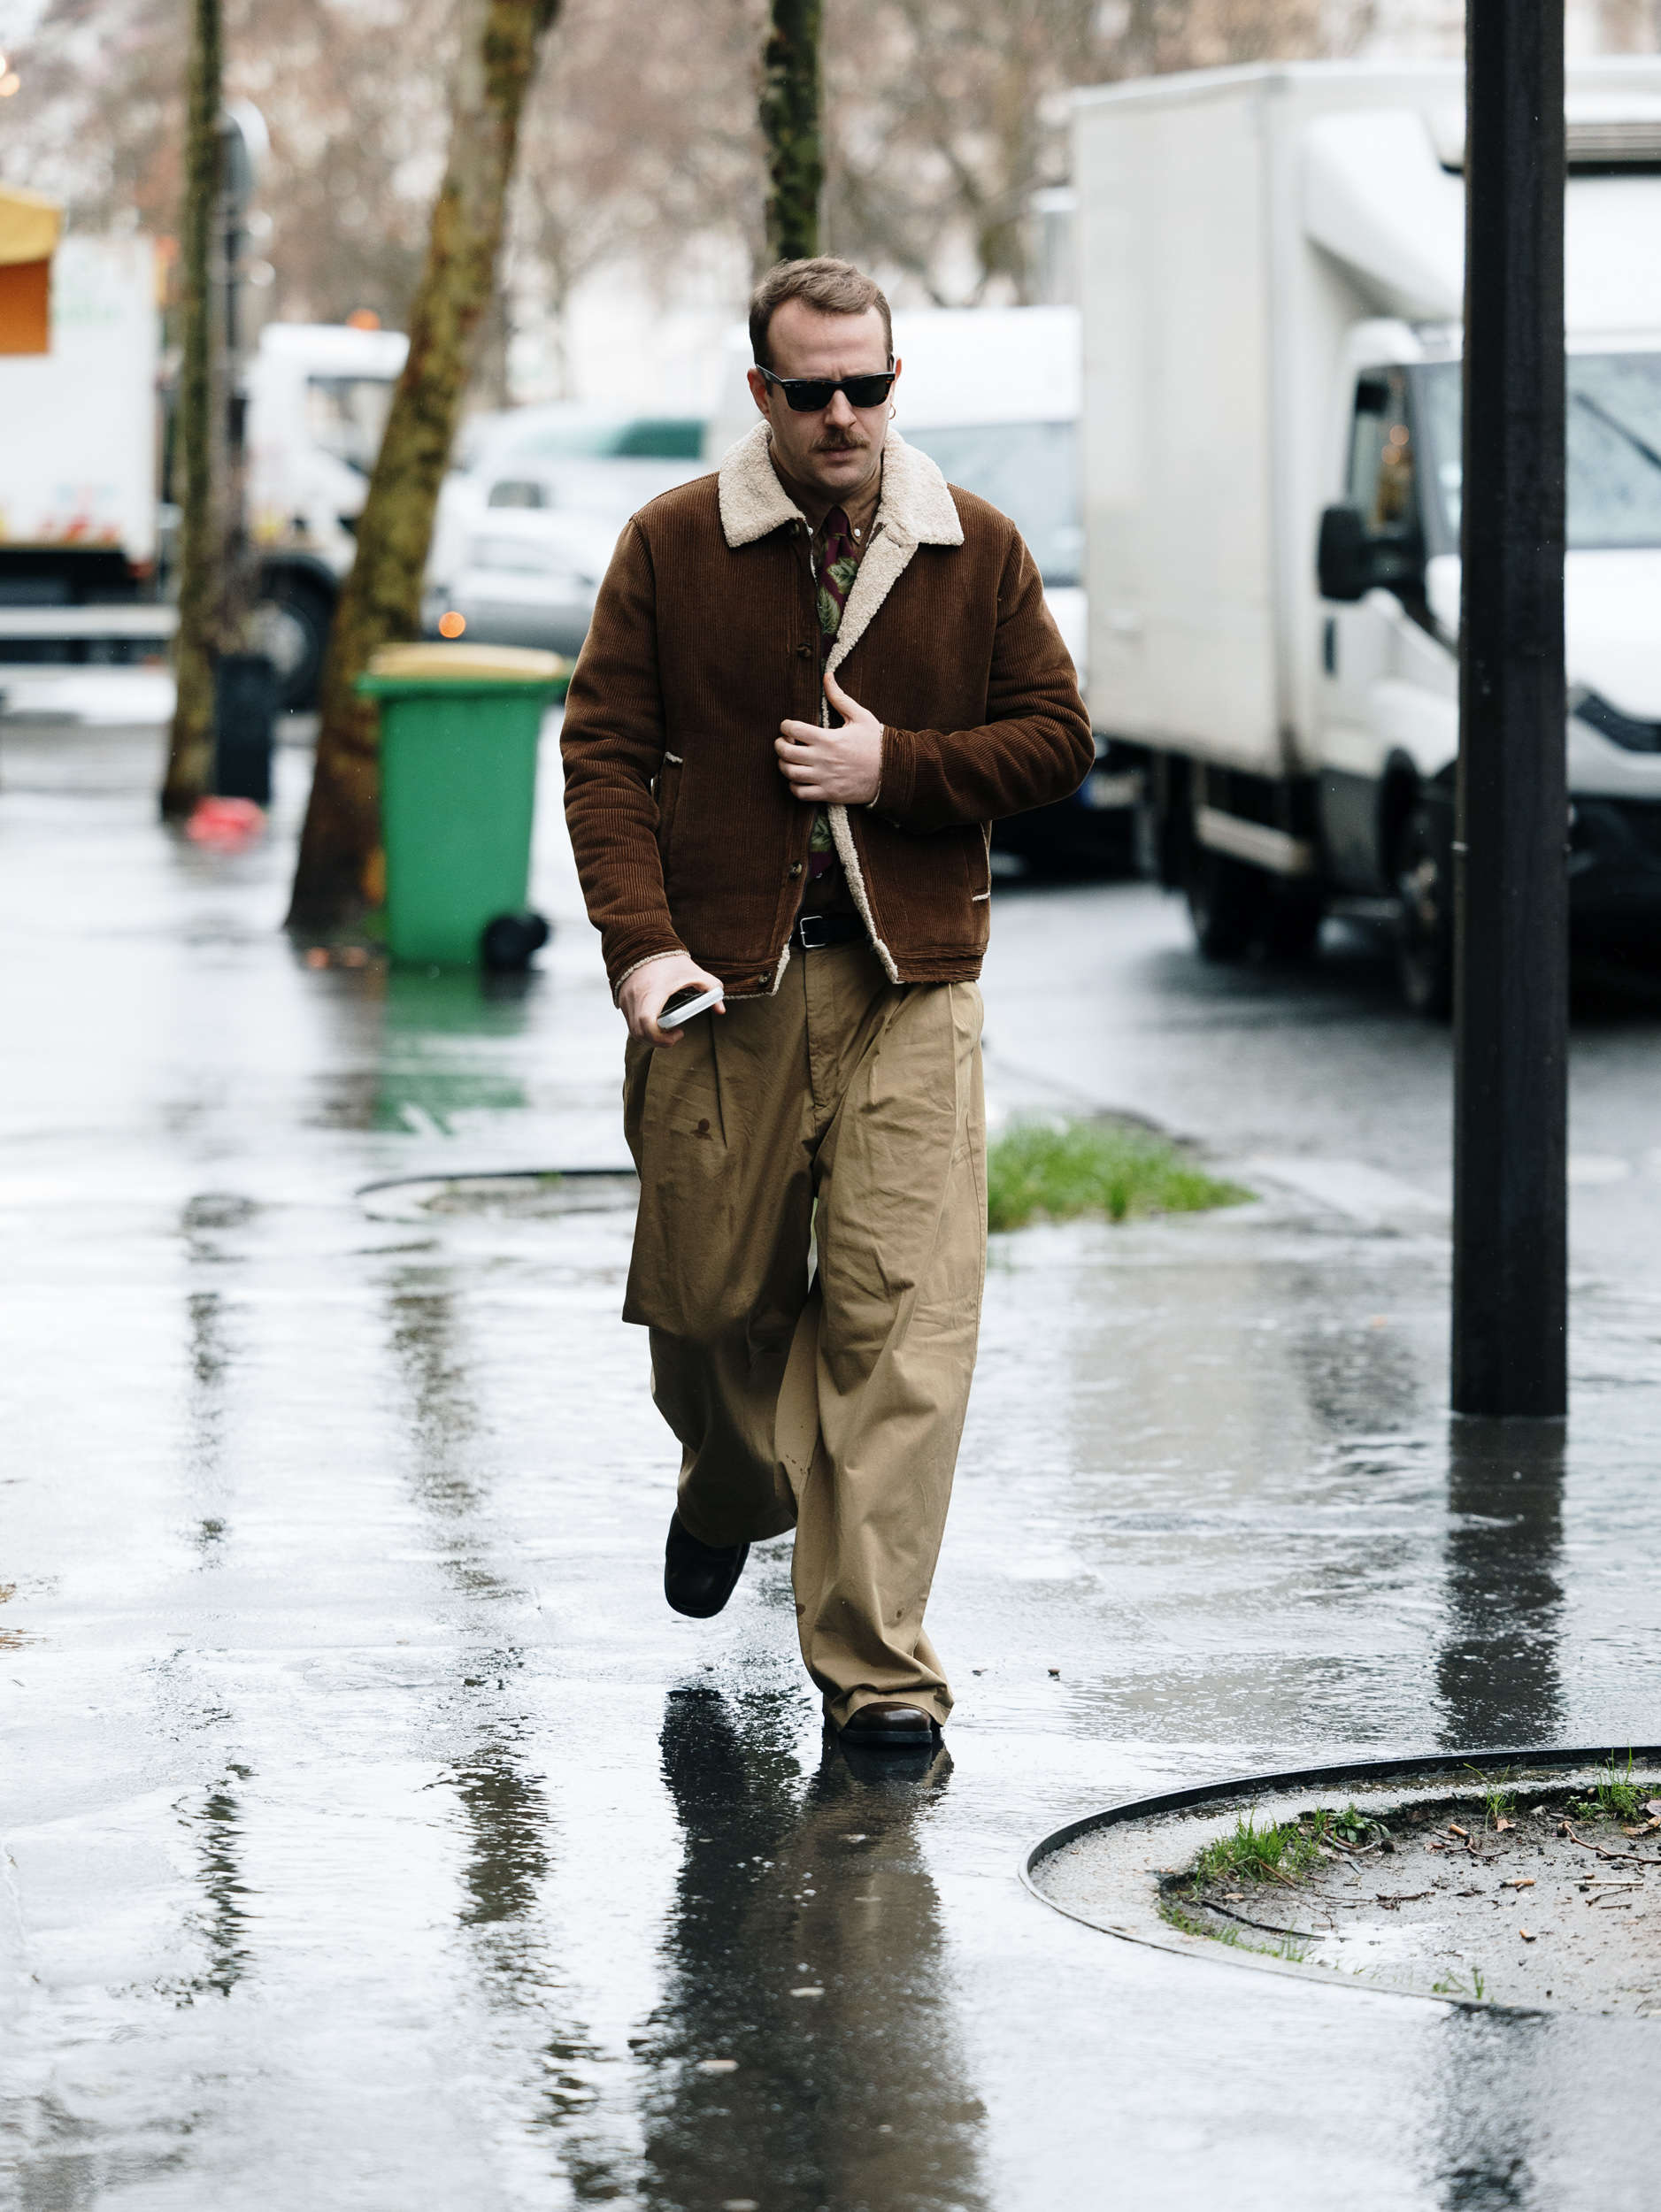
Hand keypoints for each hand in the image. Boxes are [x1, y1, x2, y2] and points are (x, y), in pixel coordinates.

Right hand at [619, 954, 725, 1048]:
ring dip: (650, 1037)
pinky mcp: (621, 1000)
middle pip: (639, 1033)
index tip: (680, 1033)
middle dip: (658, 1042)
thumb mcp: (694, 972)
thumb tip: (721, 1009)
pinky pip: (630, 1022)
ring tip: (667, 1028)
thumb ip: (711, 989)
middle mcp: (634, 997)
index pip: (647, 1022)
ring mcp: (625, 1000)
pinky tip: (657, 1020)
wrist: (643, 943)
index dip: (661, 1037)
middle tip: (675, 1036)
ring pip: (633, 1031)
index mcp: (652, 991)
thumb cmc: (669, 959)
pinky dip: (643, 1028)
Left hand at [775, 669, 882, 805]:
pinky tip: (799, 779)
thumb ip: (839, 697)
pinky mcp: (828, 793)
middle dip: (779, 745)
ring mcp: (825, 778)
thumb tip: (826, 675)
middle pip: (786, 752)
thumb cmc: (875, 743)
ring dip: (784, 765)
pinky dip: (793, 786)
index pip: (793, 729)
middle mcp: (823, 759)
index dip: (785, 726)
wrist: (892, 772)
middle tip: (783, 742)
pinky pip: (800, 793)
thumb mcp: (860, 716)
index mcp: (828, 738)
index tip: (788, 726)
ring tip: (789, 760)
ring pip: (790, 773)